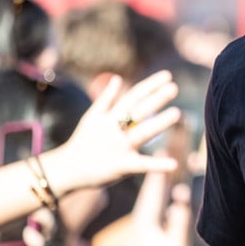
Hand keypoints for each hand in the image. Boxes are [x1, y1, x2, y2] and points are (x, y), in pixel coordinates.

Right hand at [43, 72, 180, 193]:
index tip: (167, 75)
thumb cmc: (83, 142)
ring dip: (158, 123)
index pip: (133, 97)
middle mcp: (115, 129)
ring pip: (141, 133)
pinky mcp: (121, 167)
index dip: (149, 85)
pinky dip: (157, 165)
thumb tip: (118, 78)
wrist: (67, 170)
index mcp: (110, 117)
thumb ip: (106, 98)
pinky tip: (174, 164)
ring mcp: (119, 147)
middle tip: (174, 87)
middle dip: (156, 99)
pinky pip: (141, 165)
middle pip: (138, 111)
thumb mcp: (92, 117)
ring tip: (177, 113)